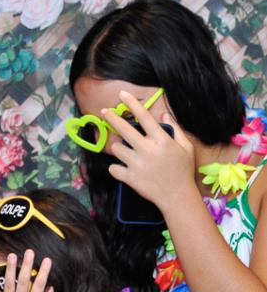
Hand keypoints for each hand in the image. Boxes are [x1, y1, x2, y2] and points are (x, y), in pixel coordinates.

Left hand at [102, 91, 195, 211]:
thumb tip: (163, 115)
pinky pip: (113, 168)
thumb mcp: (186, 148)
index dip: (132, 104)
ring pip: (116, 149)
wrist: (177, 197)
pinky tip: (124, 169)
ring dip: (119, 148)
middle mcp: (147, 150)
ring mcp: (137, 164)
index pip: (144, 117)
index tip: (122, 94)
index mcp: (161, 140)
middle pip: (124, 129)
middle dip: (112, 118)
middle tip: (104, 111)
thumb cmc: (183, 171)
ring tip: (127, 153)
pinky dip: (116, 168)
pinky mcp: (130, 177)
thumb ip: (175, 130)